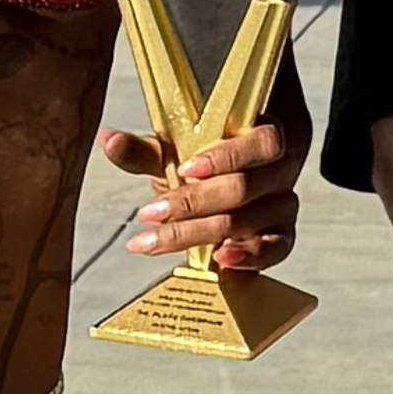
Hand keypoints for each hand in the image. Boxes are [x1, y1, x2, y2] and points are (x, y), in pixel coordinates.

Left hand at [99, 115, 304, 279]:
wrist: (223, 185)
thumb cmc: (203, 163)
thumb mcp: (173, 153)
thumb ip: (145, 151)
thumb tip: (108, 140)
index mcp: (264, 135)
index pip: (261, 143)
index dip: (226, 158)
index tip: (185, 170)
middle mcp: (282, 169)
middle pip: (245, 188)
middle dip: (192, 203)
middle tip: (148, 213)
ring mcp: (284, 204)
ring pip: (248, 222)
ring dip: (198, 232)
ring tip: (156, 240)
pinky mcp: (282, 235)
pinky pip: (277, 249)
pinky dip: (250, 257)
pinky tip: (220, 259)